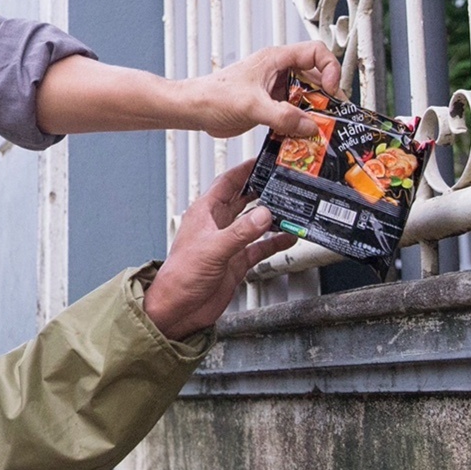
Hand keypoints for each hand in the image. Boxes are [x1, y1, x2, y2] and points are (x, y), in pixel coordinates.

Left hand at [143, 161, 294, 339]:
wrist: (178, 309)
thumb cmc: (181, 277)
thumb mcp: (213, 250)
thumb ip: (240, 232)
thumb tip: (264, 214)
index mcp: (205, 213)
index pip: (227, 182)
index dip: (245, 169)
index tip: (264, 160)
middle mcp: (217, 225)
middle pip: (243, 199)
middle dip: (262, 189)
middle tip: (284, 180)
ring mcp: (228, 243)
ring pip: (254, 223)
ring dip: (272, 217)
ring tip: (292, 209)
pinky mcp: (236, 261)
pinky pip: (259, 247)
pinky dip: (274, 243)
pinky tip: (288, 239)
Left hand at [189, 42, 341, 138]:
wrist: (194, 110)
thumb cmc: (212, 95)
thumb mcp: (251, 105)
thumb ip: (282, 116)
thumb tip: (309, 126)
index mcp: (276, 59)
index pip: (315, 52)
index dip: (330, 68)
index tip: (331, 89)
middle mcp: (278, 72)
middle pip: (315, 78)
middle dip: (327, 96)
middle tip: (334, 114)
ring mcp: (275, 90)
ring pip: (306, 97)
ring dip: (315, 112)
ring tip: (321, 127)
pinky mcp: (270, 106)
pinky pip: (294, 113)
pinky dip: (301, 123)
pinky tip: (302, 135)